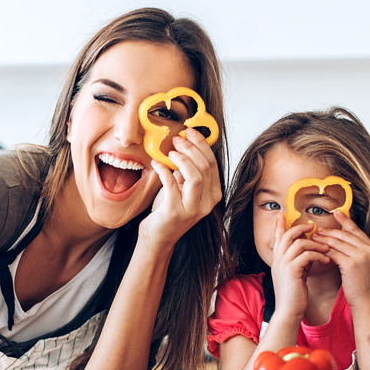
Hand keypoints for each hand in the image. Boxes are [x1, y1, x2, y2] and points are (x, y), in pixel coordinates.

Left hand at [140, 128, 221, 250]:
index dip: (202, 144)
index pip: (213, 164)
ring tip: (170, 150)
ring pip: (195, 176)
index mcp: (213, 195)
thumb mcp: (184, 188)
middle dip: (191, 148)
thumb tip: (185, 144)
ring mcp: (192, 209)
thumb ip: (188, 171)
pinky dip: (163, 170)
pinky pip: (171, 184)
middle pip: (205, 167)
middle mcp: (207, 203)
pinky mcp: (174, 212)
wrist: (159, 237)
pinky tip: (156, 163)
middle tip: (177, 138)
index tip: (190, 132)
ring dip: (182, 159)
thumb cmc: (170, 210)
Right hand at [270, 215, 330, 321]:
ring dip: (315, 244)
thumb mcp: (295, 274)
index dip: (279, 225)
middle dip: (301, 228)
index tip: (282, 215)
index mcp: (277, 260)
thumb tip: (309, 251)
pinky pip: (306, 255)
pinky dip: (318, 255)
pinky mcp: (291, 270)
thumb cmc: (294, 294)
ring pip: (299, 244)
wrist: (289, 311)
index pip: (277, 238)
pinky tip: (326, 259)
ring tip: (326, 248)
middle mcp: (277, 260)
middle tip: (312, 226)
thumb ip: (299, 261)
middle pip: (287, 235)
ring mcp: (283, 264)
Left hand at [313, 211, 369, 309]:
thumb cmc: (360, 283)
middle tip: (316, 228)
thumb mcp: (362, 263)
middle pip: (345, 234)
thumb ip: (355, 250)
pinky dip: (323, 251)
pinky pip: (333, 253)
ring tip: (313, 237)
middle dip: (329, 231)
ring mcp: (361, 256)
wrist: (364, 300)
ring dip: (323, 239)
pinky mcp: (351, 264)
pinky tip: (315, 249)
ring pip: (337, 243)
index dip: (345, 220)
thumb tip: (340, 239)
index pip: (356, 230)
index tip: (336, 212)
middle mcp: (369, 249)